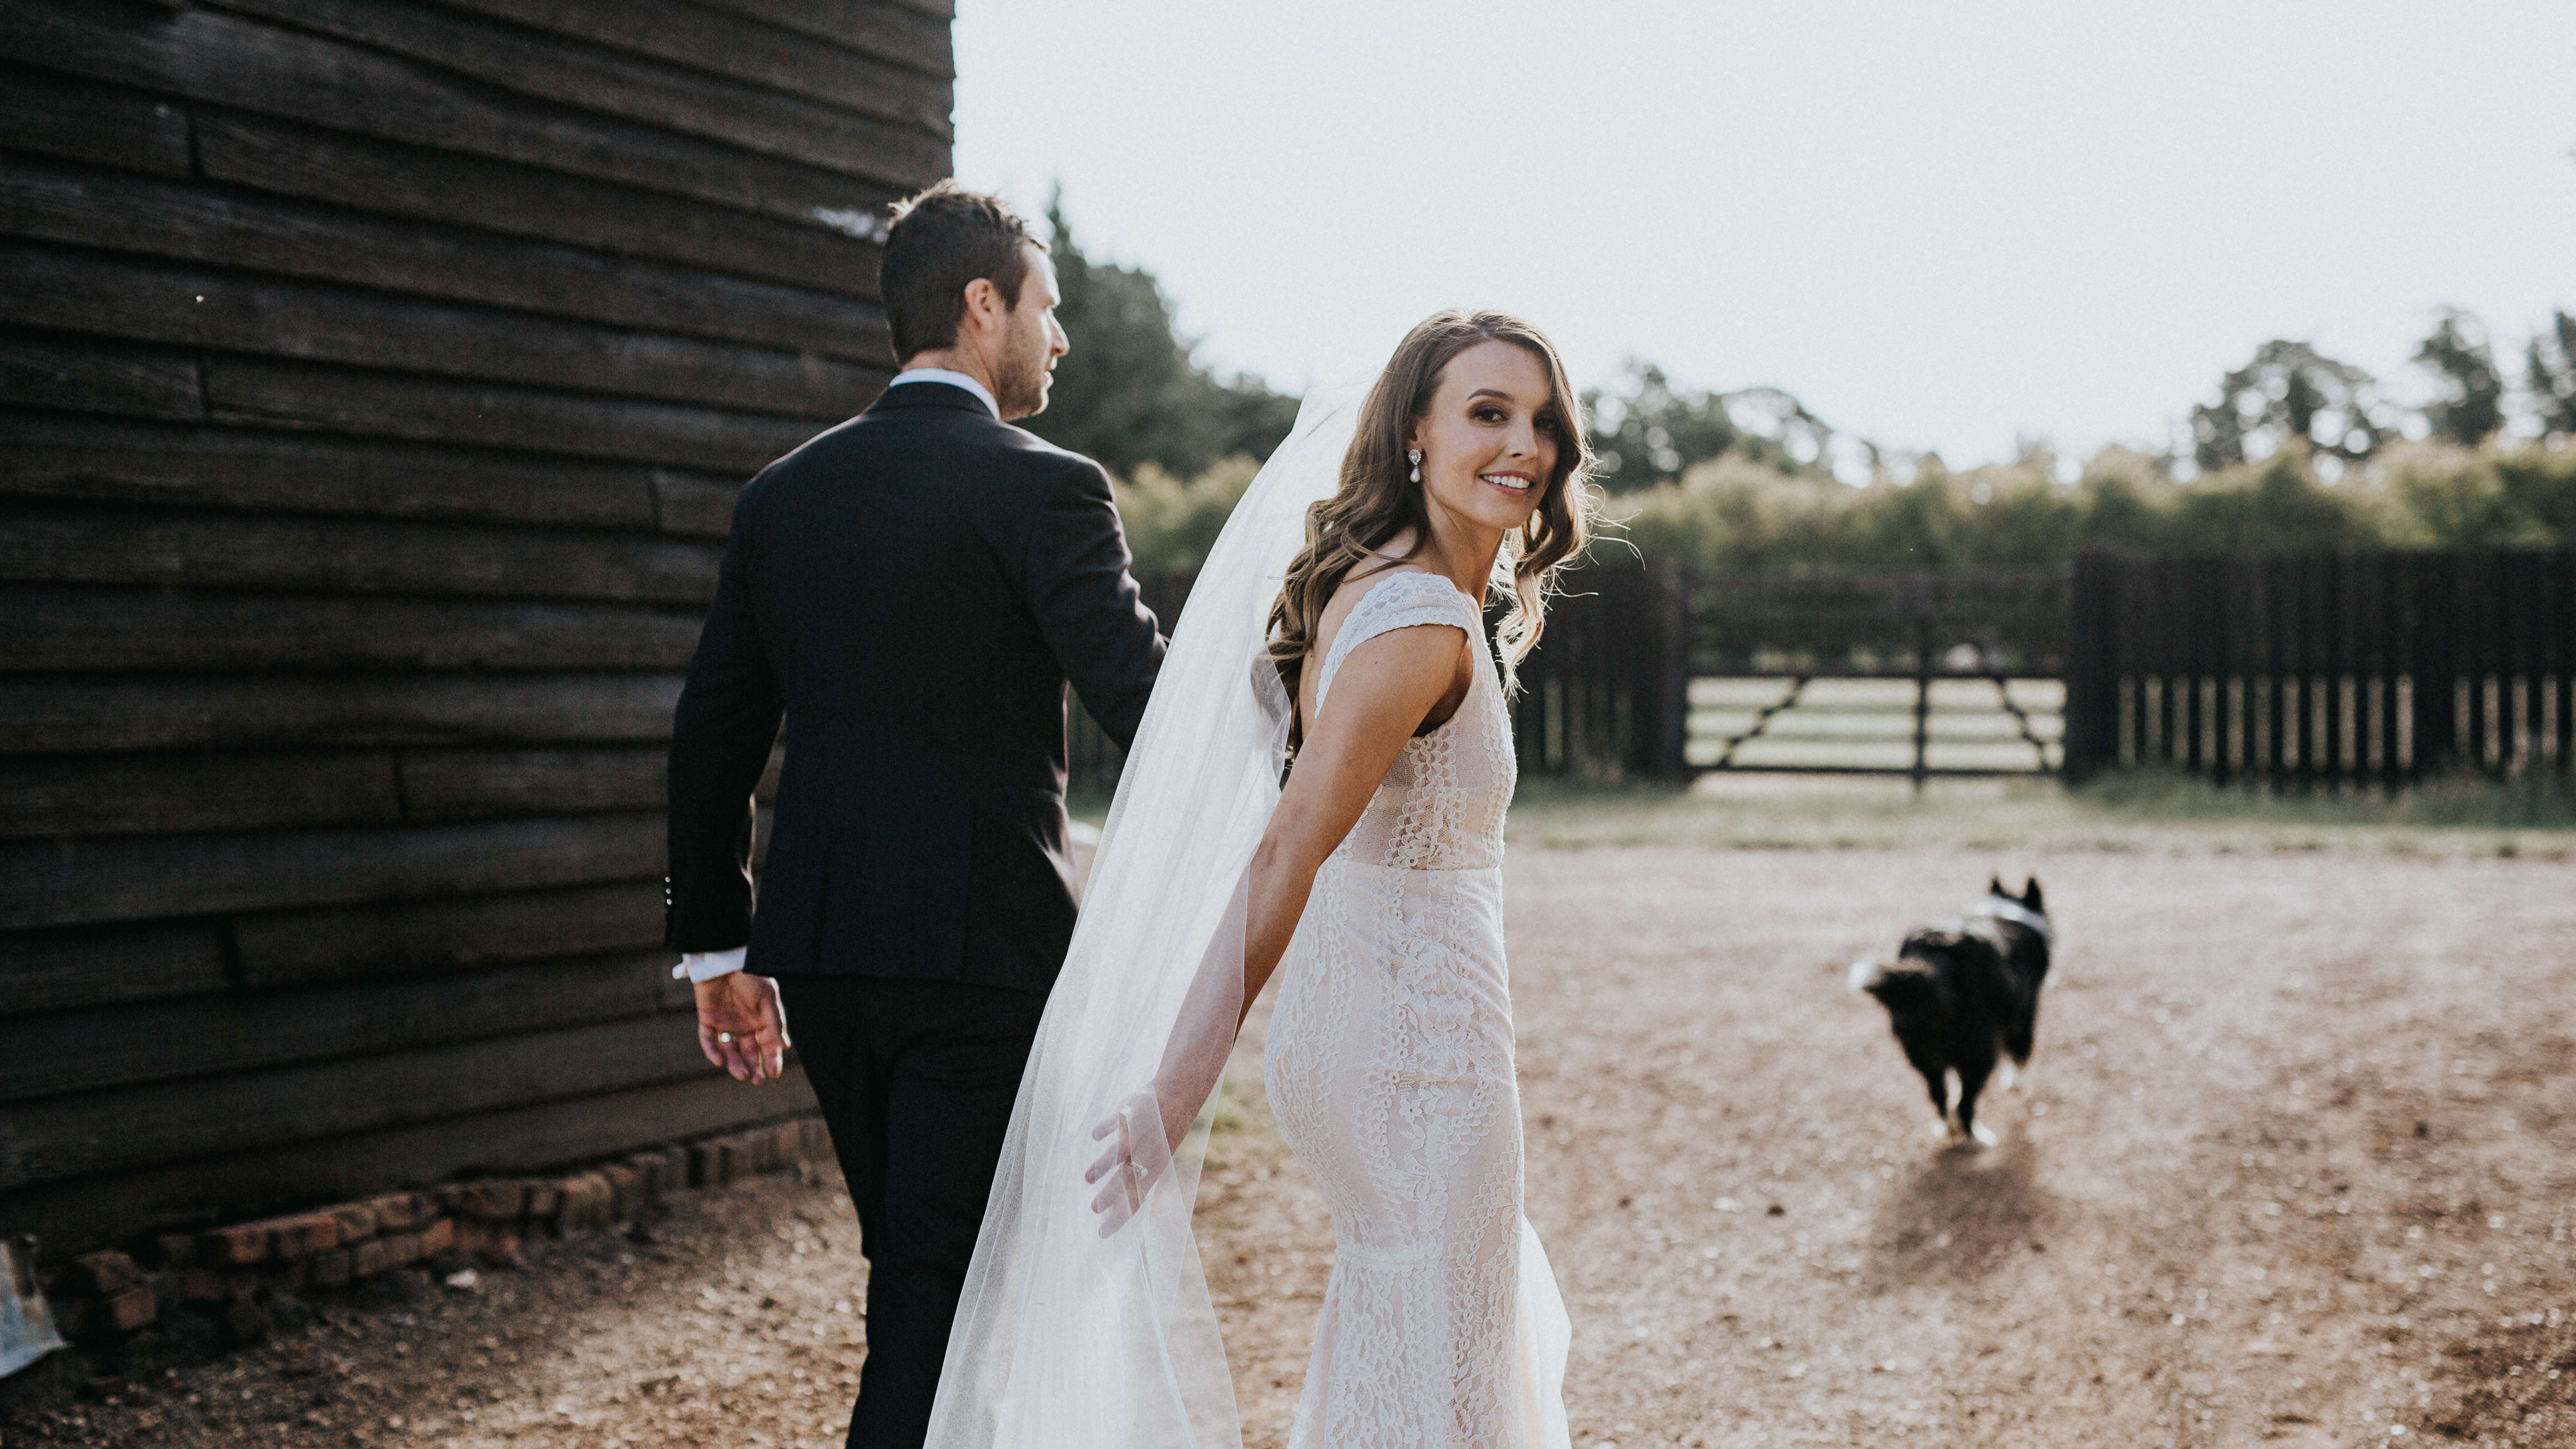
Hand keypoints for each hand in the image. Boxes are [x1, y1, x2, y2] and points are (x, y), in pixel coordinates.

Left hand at [694, 972, 788, 1083]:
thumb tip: (784, 1045)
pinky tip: (719, 1061)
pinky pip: (709, 1040)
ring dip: (735, 1064)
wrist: (723, 959)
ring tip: (741, 1074)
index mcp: (761, 1020)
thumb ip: (775, 1021)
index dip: (772, 1060)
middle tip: (757, 1079)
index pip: (768, 1045)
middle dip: (754, 1067)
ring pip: (730, 1051)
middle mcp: (744, 1025)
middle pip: (749, 1052)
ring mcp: (725, 1024)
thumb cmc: (750, 975)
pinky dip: (713, 1051)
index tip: (774, 1073)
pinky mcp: (707, 1020)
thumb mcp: (767, 997)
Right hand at [1084, 1087, 1185, 1237]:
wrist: (1179, 1095)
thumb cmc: (1161, 1133)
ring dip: (1104, 1165)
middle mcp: (1149, 1152)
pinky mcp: (1134, 1112)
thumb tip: (1114, 1205)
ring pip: (1122, 1153)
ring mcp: (1142, 1132)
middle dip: (1111, 1195)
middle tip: (1094, 1208)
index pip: (1137, 1198)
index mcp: (1156, 1168)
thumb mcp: (1156, 1158)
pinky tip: (1095, 1136)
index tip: (1102, 1233)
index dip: (1120, 1216)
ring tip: (1087, 1178)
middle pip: (1129, 1178)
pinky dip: (1106, 1128)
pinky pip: (1118, 1121)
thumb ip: (1135, 1179)